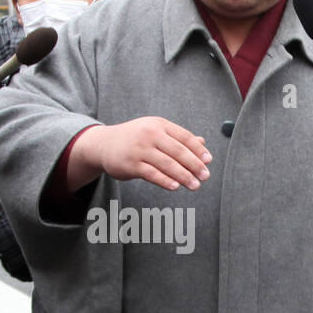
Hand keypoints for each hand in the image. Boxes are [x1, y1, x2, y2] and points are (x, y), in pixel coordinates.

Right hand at [69, 117, 211, 191]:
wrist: (104, 144)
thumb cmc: (135, 138)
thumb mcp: (156, 132)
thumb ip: (178, 138)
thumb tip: (202, 143)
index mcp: (159, 125)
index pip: (184, 137)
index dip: (198, 150)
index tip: (208, 161)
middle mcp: (150, 134)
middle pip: (178, 151)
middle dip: (194, 165)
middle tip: (205, 176)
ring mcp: (140, 149)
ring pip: (167, 164)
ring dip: (184, 176)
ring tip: (195, 185)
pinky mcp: (131, 164)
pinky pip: (152, 174)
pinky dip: (165, 180)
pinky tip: (175, 186)